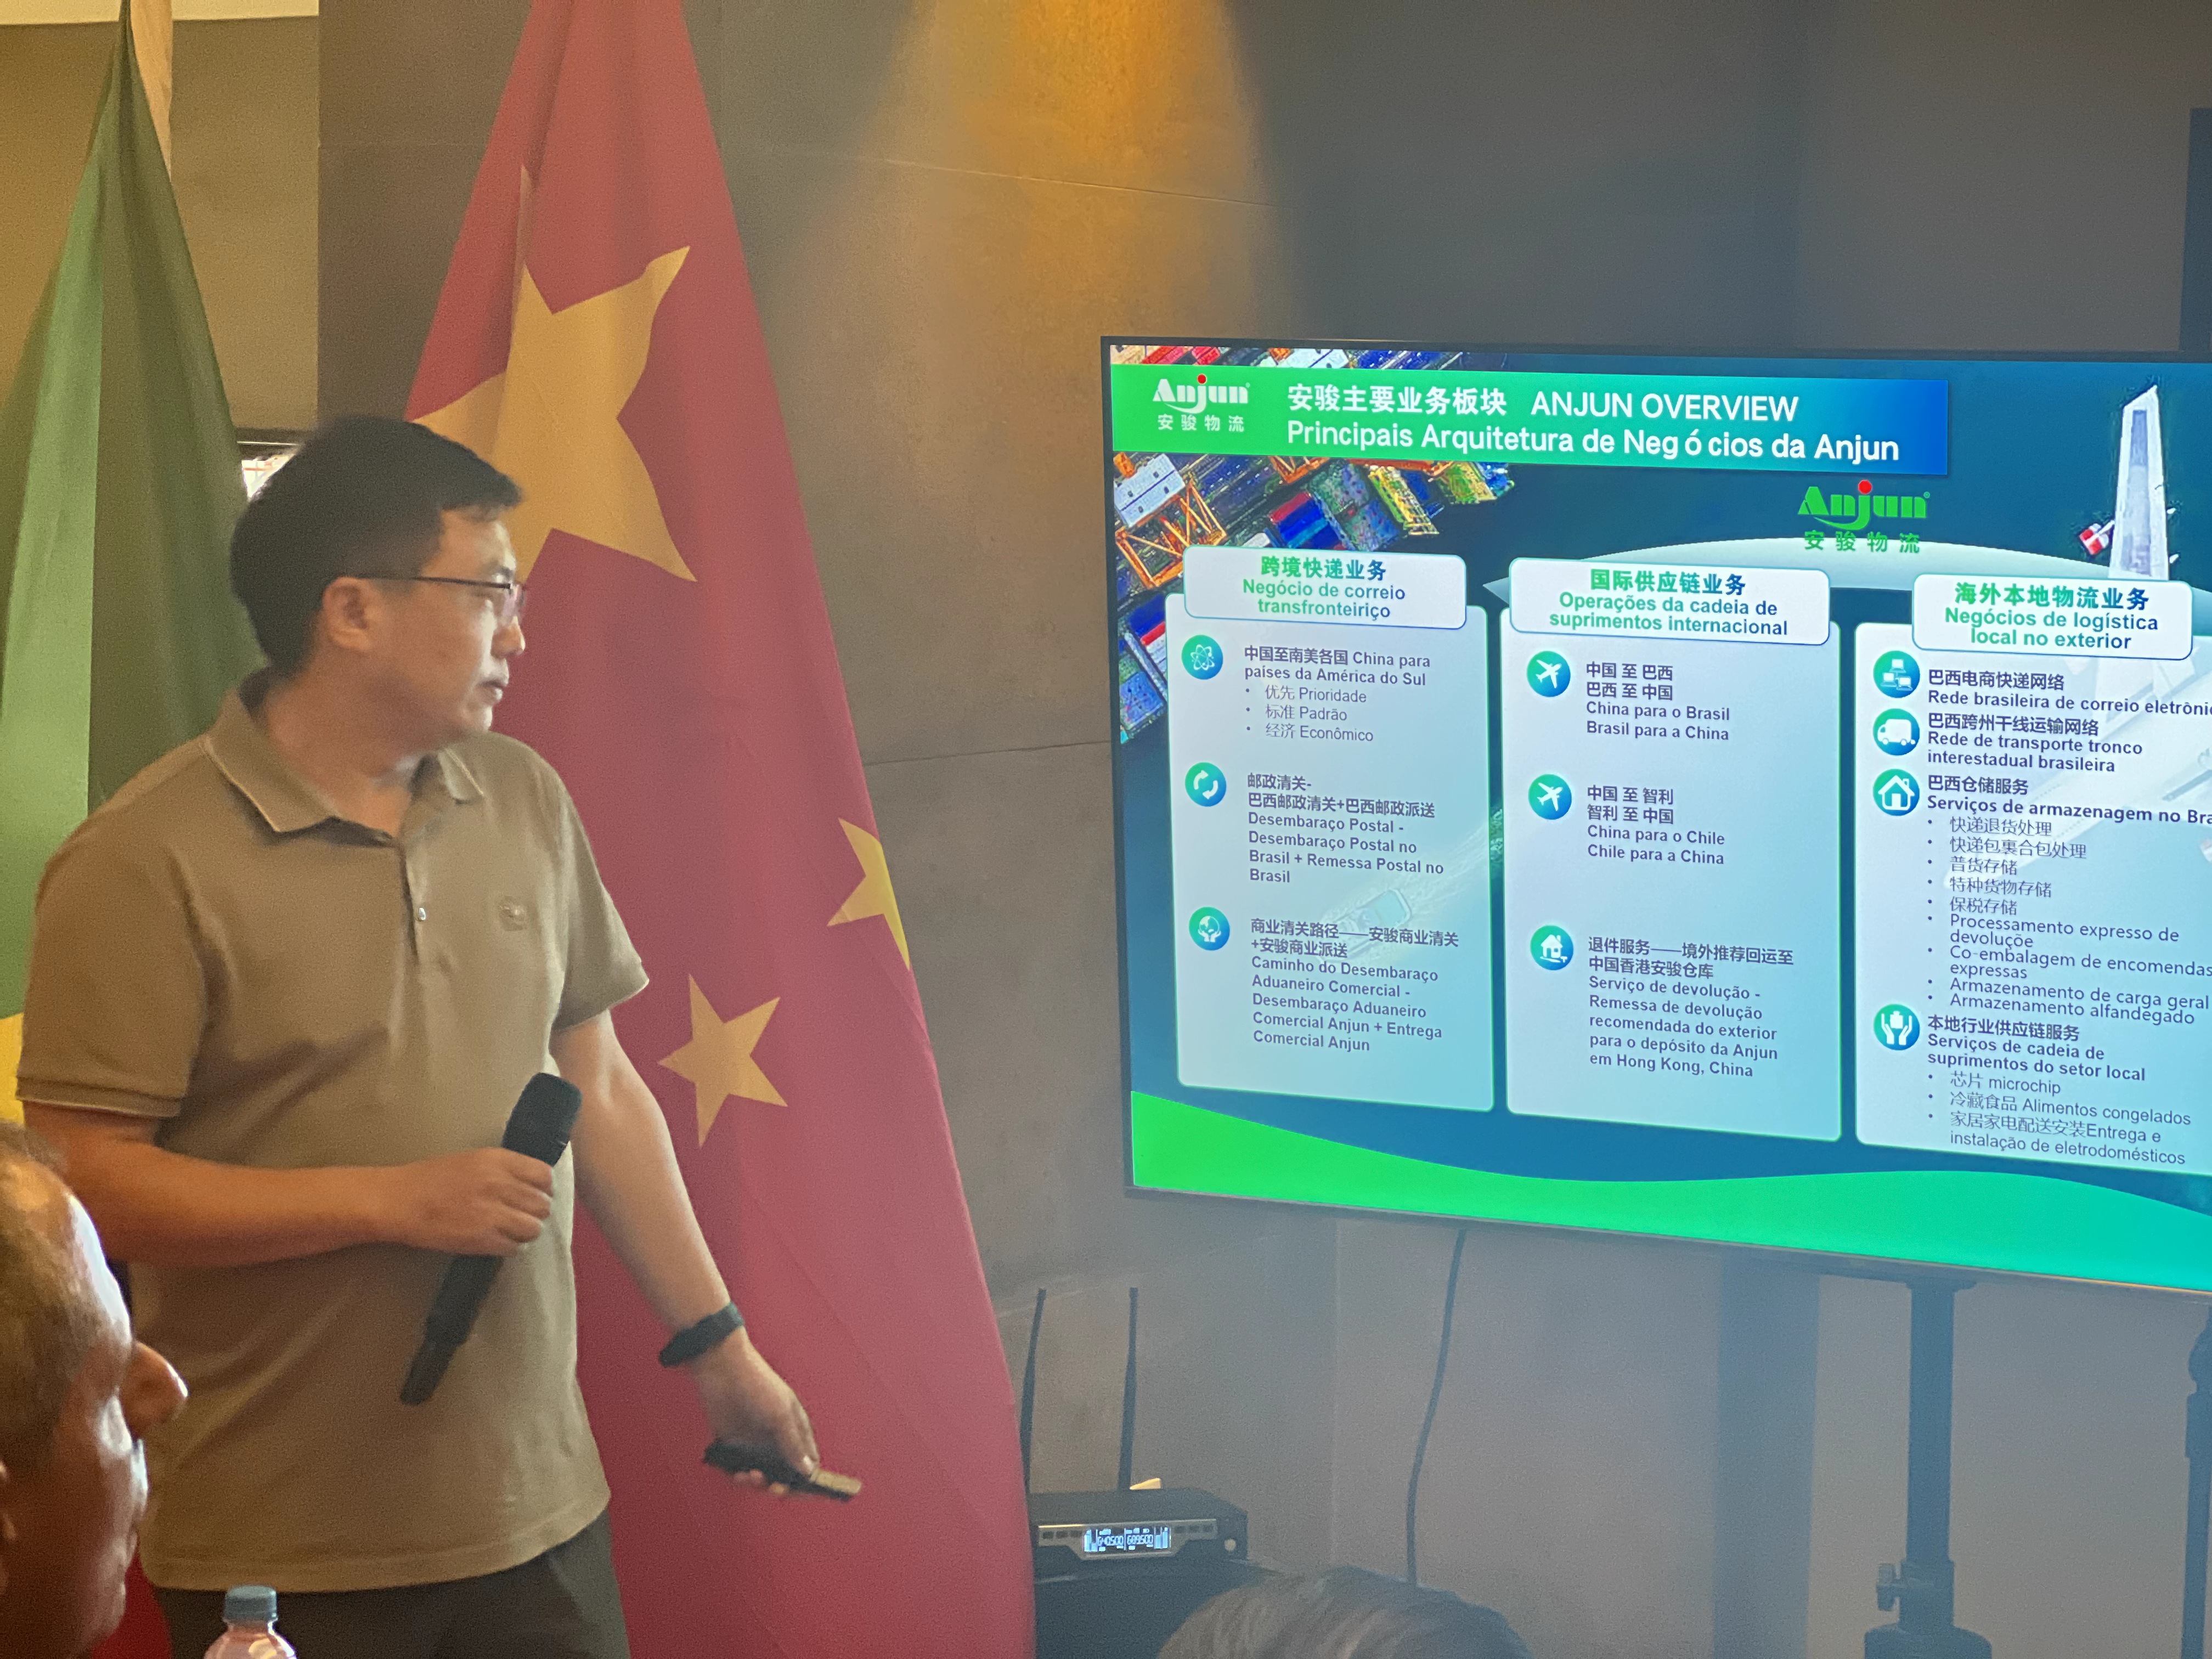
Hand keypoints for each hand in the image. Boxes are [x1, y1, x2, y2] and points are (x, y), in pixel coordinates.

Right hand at [380, 1149, 553, 1254]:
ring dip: (525, 1232)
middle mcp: (500, 1184)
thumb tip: (529, 1183)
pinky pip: (514, 1247)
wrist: (398, 1200)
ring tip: (510, 1231)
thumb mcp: (473, 1160)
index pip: (544, 1175)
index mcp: (498, 1160)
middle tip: (520, 1216)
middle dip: (535, 1212)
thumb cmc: (430, 1178)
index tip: (533, 1194)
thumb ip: (503, 1169)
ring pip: (534, 1228)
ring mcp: (493, 1213)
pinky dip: (509, 1247)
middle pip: (542, 1204)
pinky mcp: (483, 1239)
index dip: (543, 1188)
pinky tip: (496, 1242)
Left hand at [689, 1329, 818, 1495]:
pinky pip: (736, 1471)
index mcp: (794, 1429)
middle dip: (779, 1485)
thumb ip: (793, 1445)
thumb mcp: (781, 1415)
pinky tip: (738, 1475)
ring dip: (757, 1483)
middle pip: (783, 1474)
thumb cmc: (758, 1385)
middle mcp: (775, 1439)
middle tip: (773, 1487)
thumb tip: (808, 1472)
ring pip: (760, 1476)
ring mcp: (752, 1443)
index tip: (802, 1492)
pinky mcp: (730, 1445)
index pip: (807, 1462)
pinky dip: (738, 1478)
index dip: (807, 1480)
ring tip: (750, 1476)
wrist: (722, 1368)